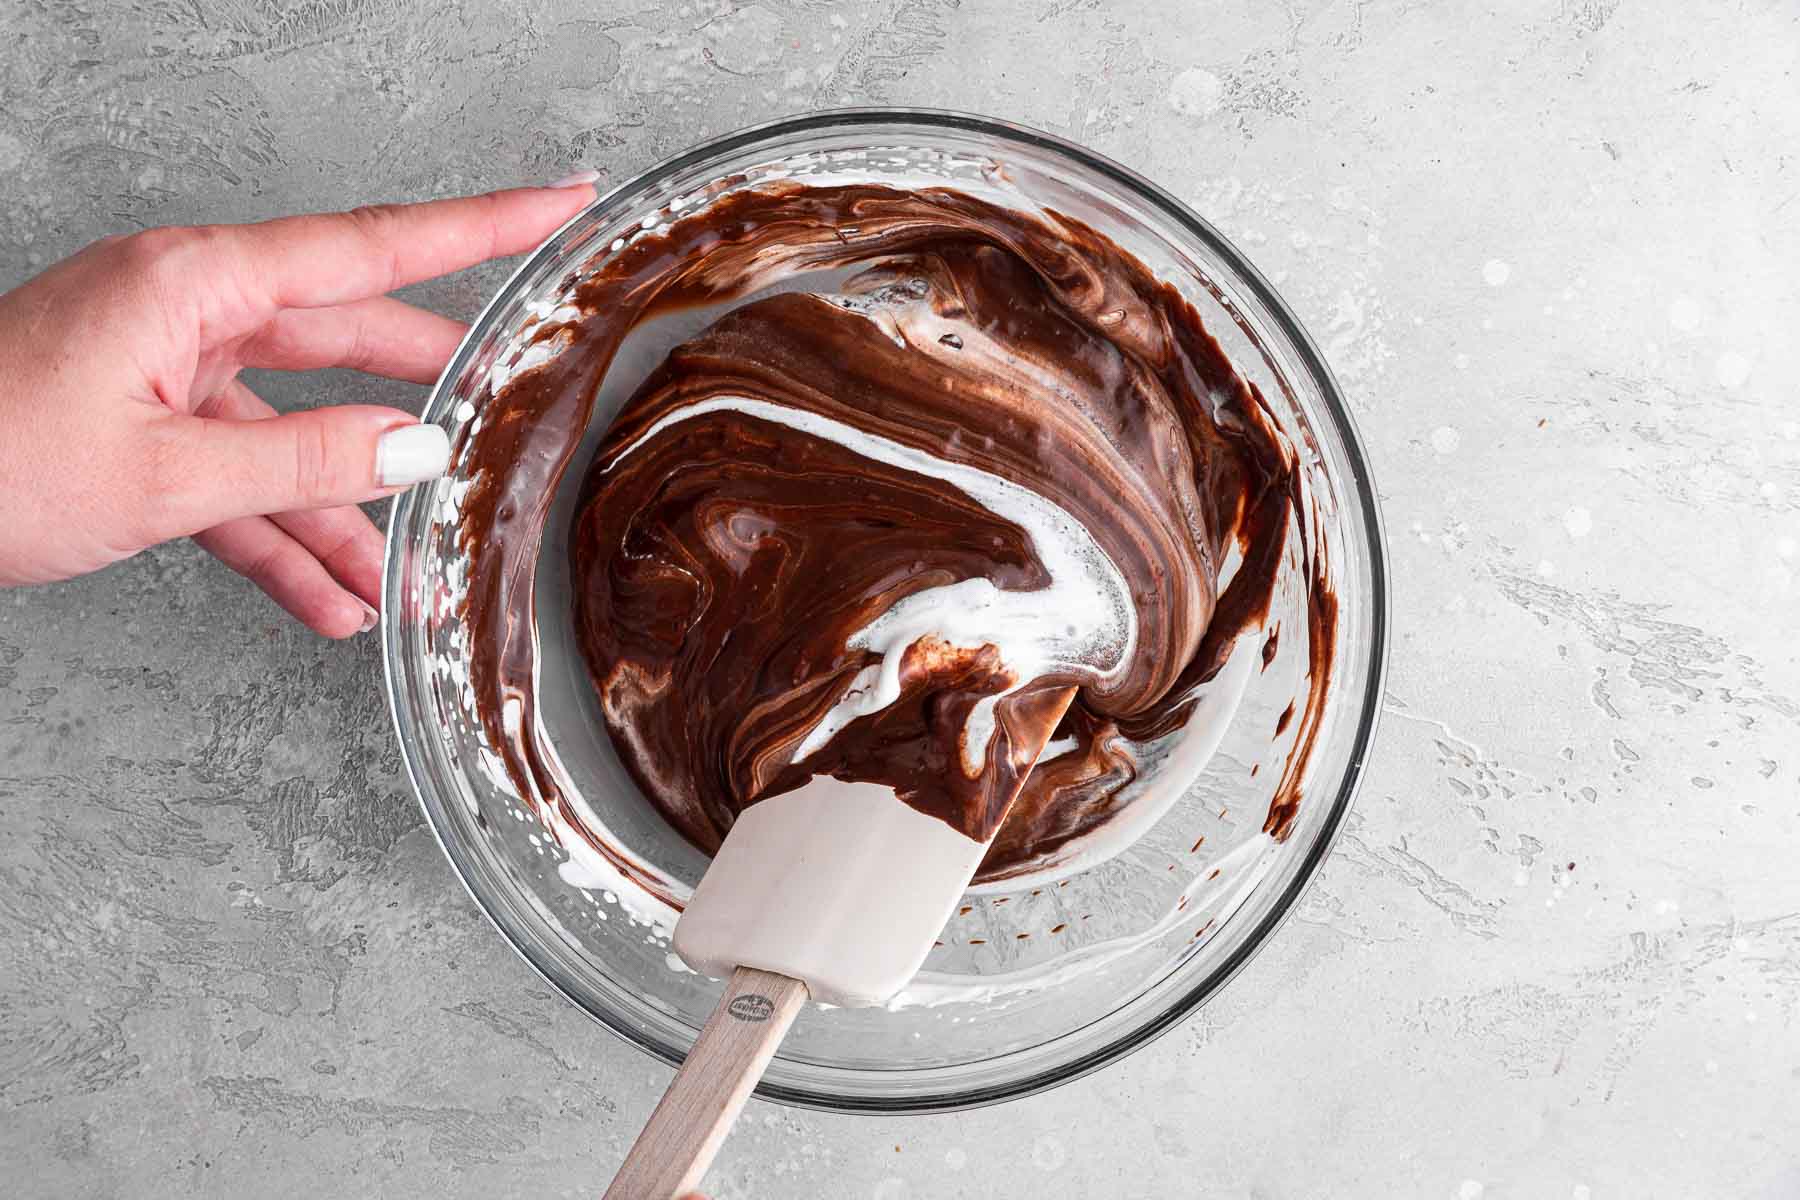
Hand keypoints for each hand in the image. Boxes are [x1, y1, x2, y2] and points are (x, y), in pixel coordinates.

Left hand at [0, 179, 597, 635]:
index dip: (480, 226)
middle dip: (425, 396)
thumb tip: (416, 449)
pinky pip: (237, 478)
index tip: (555, 205)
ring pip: (296, 430)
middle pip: (346, 343)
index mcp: (194, 282)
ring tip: (404, 577)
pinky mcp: (141, 424)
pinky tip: (326, 602)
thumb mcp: (164, 475)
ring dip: (347, 510)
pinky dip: (280, 538)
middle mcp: (186, 309)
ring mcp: (163, 366)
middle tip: (511, 398)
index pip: (371, 247)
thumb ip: (304, 463)